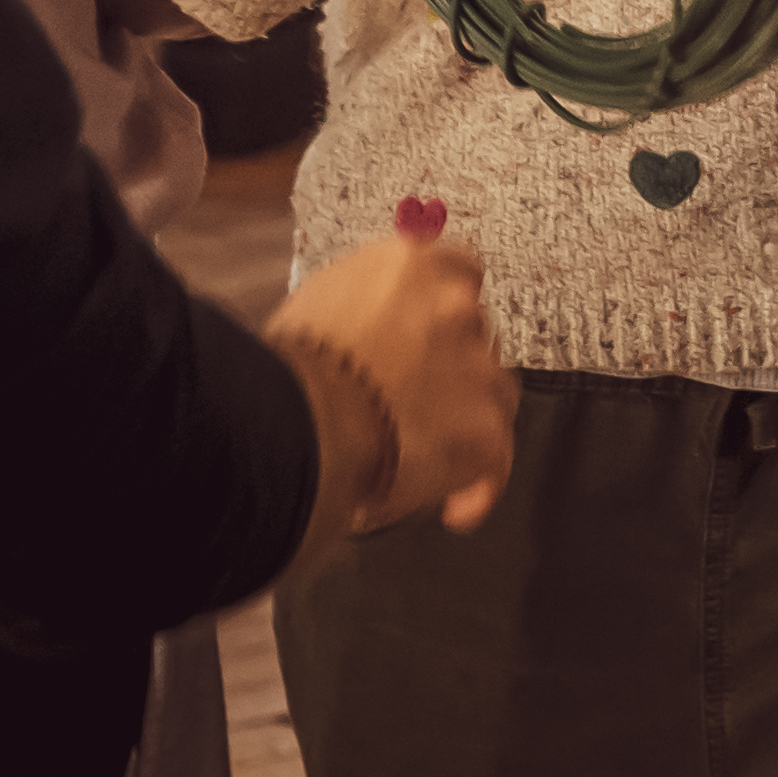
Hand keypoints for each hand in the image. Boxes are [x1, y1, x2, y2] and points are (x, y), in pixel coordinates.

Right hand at [271, 221, 514, 538]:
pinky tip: (454, 509)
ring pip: (494, 395)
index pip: (456, 268)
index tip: (435, 334)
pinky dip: (479, 486)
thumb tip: (364, 336)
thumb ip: (361, 313)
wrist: (295, 425)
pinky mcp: (483, 430)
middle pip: (476, 335)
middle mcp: (452, 307)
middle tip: (414, 404)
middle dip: (452, 368)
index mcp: (408, 266)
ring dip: (466, 423)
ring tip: (426, 458)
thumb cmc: (282, 375)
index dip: (445, 310)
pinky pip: (495, 461)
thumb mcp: (315, 312)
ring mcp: (475, 368)